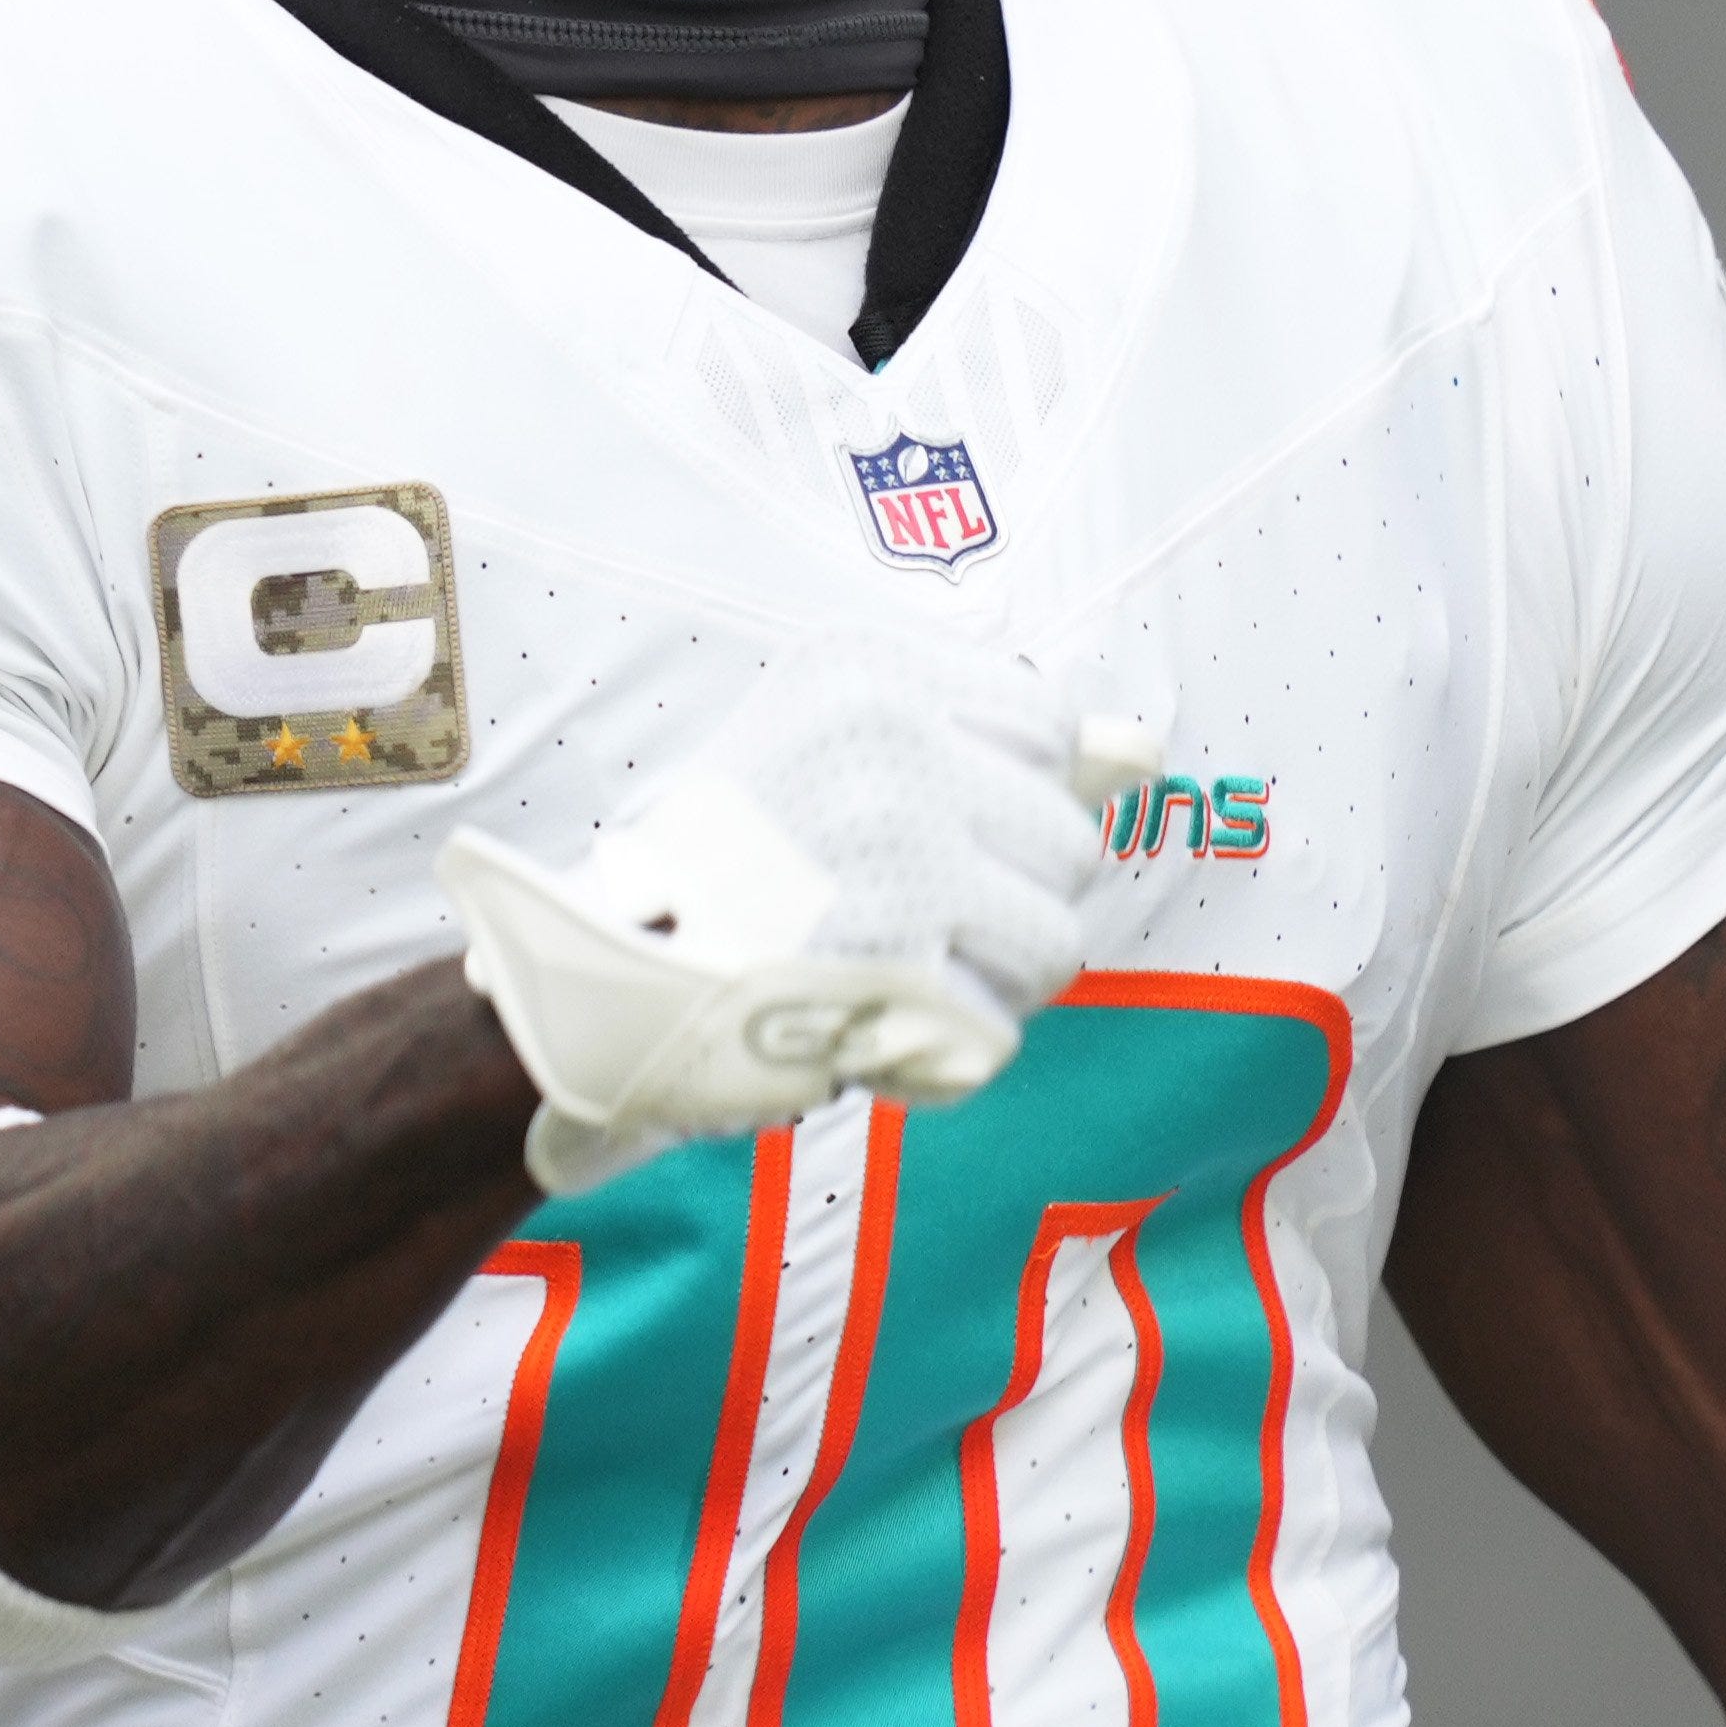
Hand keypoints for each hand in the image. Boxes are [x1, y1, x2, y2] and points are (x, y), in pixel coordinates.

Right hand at [439, 646, 1138, 1193]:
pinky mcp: (899, 962)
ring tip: (886, 975)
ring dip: (986, 981)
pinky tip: (865, 1031)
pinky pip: (1001, 1029)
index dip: (990, 806)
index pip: (1040, 727)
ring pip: (1056, 935)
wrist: (586, 985)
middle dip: (1002, 899)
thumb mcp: (833, 766)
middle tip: (893, 918)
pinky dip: (944, 1056)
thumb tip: (1138, 749)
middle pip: (1065, 837)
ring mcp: (900, 850)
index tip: (909, 833)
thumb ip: (989, 751)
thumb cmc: (715, 878)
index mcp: (864, 670)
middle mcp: (891, 742)